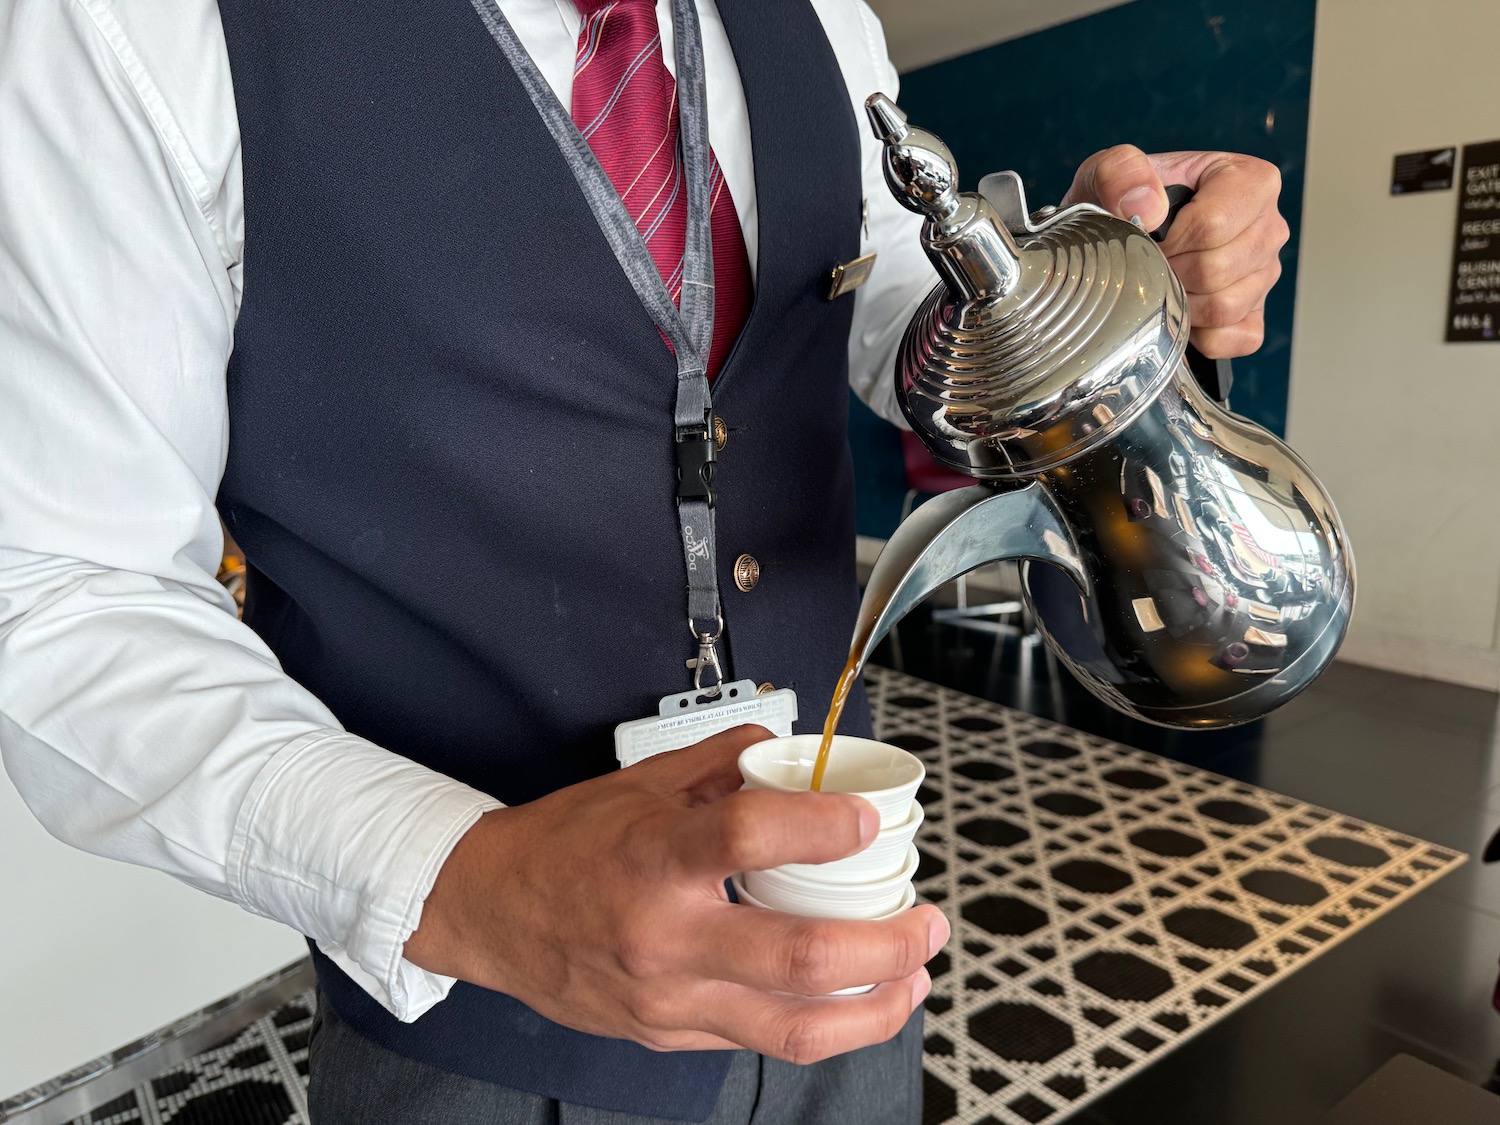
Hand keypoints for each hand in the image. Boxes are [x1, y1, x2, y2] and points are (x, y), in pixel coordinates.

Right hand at [403, 724, 948, 1062]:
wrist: (488, 911)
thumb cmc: (563, 843)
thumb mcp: (639, 782)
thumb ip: (721, 761)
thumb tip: (790, 746)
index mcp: (653, 857)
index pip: (748, 839)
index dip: (822, 828)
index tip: (866, 820)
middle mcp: (663, 937)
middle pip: (798, 958)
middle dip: (887, 946)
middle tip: (928, 924)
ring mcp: (667, 998)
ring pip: (794, 1027)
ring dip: (875, 1007)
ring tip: (915, 979)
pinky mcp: (668, 1034)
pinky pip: (762, 1041)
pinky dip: (823, 1024)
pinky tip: (857, 1001)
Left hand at [1060, 146, 1289, 357]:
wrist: (1118, 238)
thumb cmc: (1123, 204)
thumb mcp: (1108, 173)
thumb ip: (1120, 172)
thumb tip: (1147, 205)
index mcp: (1248, 179)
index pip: (1214, 224)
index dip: (1171, 240)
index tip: (1148, 236)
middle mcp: (1268, 225)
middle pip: (1217, 269)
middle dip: (1171, 272)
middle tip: (1150, 262)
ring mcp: (1266, 272)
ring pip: (1226, 307)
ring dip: (1181, 304)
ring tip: (1163, 282)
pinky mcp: (1256, 313)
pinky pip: (1236, 338)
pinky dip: (1200, 335)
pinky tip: (1181, 311)